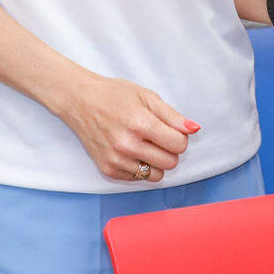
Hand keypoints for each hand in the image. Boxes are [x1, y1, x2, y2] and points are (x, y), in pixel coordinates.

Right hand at [52, 74, 198, 182]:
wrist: (80, 101)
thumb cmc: (114, 95)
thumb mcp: (146, 96)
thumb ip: (172, 115)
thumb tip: (194, 129)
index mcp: (141, 124)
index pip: (178, 145)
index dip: (179, 137)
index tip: (171, 131)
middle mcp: (128, 145)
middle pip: (170, 162)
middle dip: (169, 150)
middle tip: (158, 137)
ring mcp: (117, 160)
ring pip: (155, 175)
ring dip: (156, 162)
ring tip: (145, 145)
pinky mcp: (108, 170)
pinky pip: (137, 178)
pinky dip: (139, 167)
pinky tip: (131, 151)